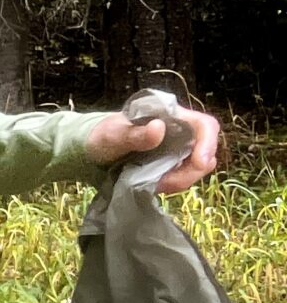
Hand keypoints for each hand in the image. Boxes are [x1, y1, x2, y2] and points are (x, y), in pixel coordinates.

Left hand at [86, 103, 219, 192]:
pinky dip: (170, 185)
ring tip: (153, 182)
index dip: (208, 144)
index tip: (200, 163)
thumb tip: (159, 128)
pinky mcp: (171, 167)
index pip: (205, 126)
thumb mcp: (112, 135)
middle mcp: (181, 133)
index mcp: (172, 117)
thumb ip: (134, 134)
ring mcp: (178, 151)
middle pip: (204, 152)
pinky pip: (181, 179)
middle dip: (190, 171)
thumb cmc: (102, 136)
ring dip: (179, 180)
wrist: (93, 151)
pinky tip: (152, 185)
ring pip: (195, 169)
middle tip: (165, 181)